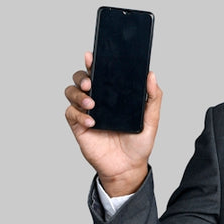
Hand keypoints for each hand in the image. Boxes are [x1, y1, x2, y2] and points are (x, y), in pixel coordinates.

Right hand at [64, 51, 161, 195]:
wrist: (128, 167)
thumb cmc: (139, 143)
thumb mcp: (151, 120)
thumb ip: (153, 97)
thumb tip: (151, 75)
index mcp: (113, 94)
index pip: (101, 73)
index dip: (94, 62)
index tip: (92, 56)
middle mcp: (98, 100)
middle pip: (81, 78)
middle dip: (82, 76)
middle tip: (91, 83)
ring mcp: (86, 112)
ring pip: (71, 92)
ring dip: (78, 94)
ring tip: (92, 104)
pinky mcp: (79, 125)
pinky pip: (70, 113)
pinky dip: (79, 114)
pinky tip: (92, 122)